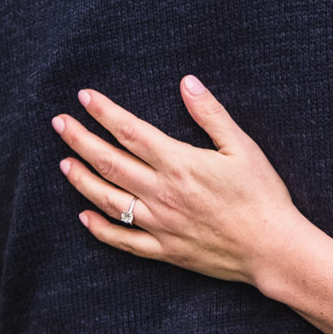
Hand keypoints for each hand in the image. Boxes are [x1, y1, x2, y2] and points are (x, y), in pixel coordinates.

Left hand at [52, 76, 306, 287]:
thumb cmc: (263, 195)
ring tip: (64, 164)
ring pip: (107, 200)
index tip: (84, 98)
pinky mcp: (165, 250)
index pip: (130, 131)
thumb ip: (211, 115)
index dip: (104, 112)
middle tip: (60, 123)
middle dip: (80, 140)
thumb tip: (187, 83)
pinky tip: (85, 217)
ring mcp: (160, 224)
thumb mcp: (242, 148)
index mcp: (179, 163)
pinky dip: (100, 229)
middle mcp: (161, 193)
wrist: (272, 248)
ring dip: (82, 180)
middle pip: (109, 162)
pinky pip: (123, 240)